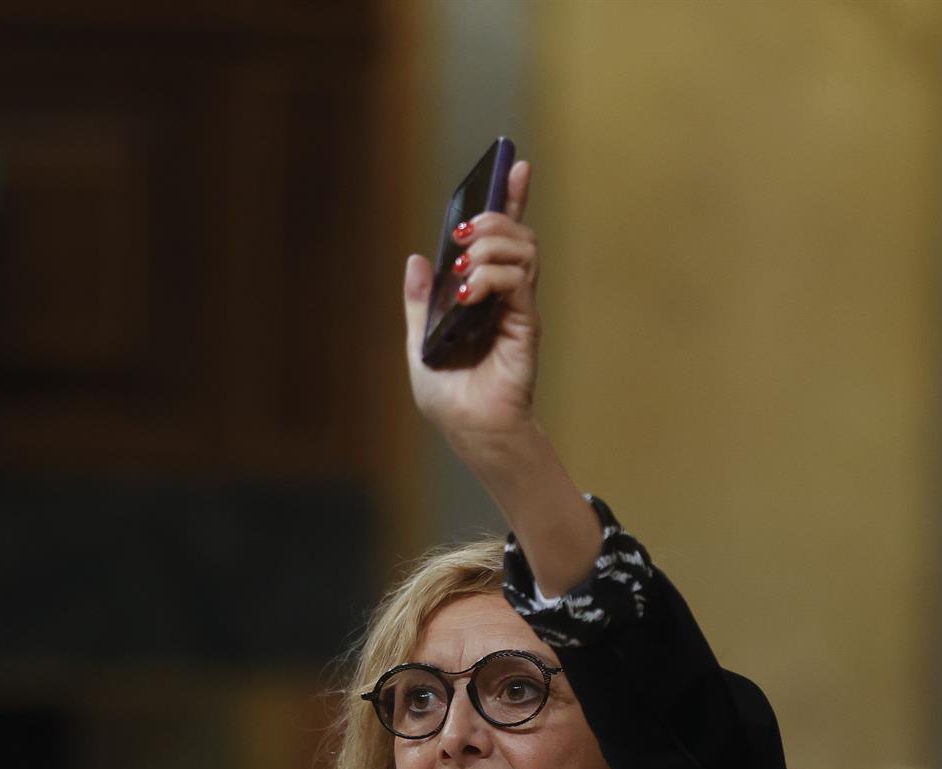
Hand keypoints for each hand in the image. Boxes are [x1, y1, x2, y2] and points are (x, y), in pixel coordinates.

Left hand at [401, 159, 540, 461]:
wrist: (470, 430)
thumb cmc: (449, 395)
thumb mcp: (419, 341)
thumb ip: (420, 302)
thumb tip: (416, 258)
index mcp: (481, 292)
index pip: (502, 237)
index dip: (511, 199)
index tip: (515, 165)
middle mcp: (505, 294)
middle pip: (517, 233)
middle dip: (493, 218)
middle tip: (462, 235)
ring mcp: (518, 307)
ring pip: (523, 250)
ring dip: (490, 246)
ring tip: (463, 269)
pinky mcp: (526, 325)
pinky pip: (518, 283)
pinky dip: (492, 277)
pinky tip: (469, 292)